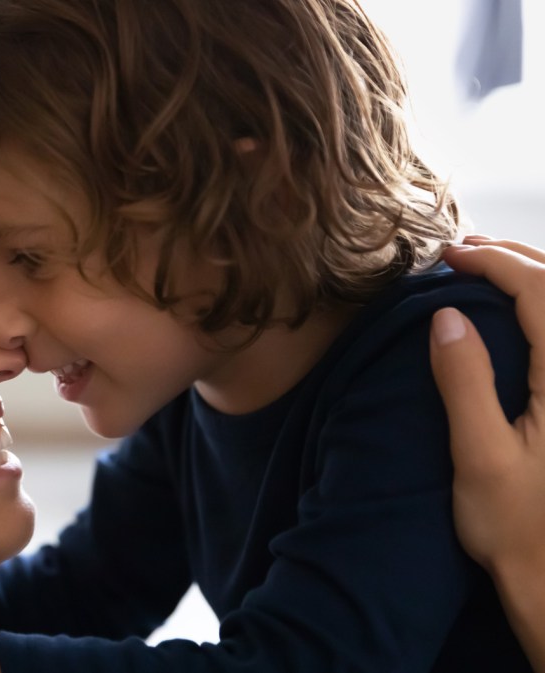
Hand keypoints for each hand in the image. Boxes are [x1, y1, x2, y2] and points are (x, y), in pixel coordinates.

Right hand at [431, 237, 544, 574]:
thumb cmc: (517, 528)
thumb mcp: (481, 457)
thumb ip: (466, 383)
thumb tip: (446, 316)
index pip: (542, 294)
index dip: (496, 263)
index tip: (449, 256)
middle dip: (518, 258)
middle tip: (463, 252)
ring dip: (536, 278)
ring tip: (487, 269)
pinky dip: (544, 311)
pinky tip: (519, 314)